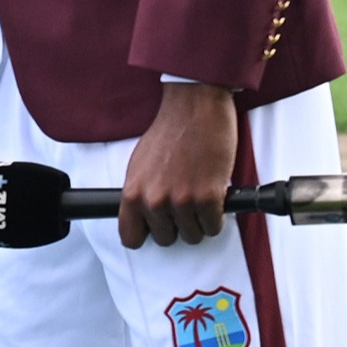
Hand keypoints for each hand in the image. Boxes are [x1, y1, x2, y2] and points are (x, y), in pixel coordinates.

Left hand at [121, 81, 236, 248]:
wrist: (195, 108)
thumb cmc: (170, 131)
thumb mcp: (140, 165)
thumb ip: (140, 193)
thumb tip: (143, 215)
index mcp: (133, 193)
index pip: (130, 238)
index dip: (145, 235)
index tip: (155, 229)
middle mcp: (154, 201)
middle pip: (165, 239)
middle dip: (177, 225)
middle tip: (184, 205)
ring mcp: (181, 201)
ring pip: (192, 236)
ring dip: (199, 221)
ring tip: (199, 197)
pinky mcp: (208, 198)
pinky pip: (213, 227)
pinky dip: (216, 217)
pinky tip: (214, 197)